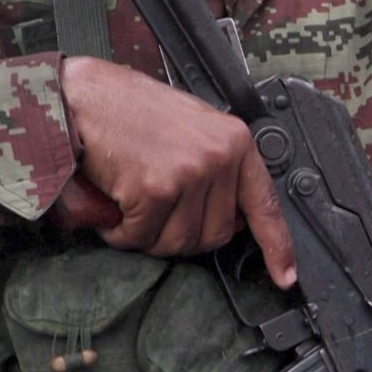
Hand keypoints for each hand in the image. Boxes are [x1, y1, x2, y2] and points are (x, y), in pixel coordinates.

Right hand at [60, 56, 296, 288]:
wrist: (86, 95)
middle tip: (158, 212)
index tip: (286, 276)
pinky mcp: (156, 189)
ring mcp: (190, 174)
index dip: (278, 246)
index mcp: (236, 143)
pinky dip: (122, 233)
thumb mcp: (197, 130)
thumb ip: (221, 170)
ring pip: (178, 242)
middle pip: (215, 235)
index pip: (266, 205)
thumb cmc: (135, 111)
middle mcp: (219, 158)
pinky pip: (142, 237)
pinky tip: (115, 208)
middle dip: (183, 235)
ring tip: (134, 205)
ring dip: (149, 236)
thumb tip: (236, 217)